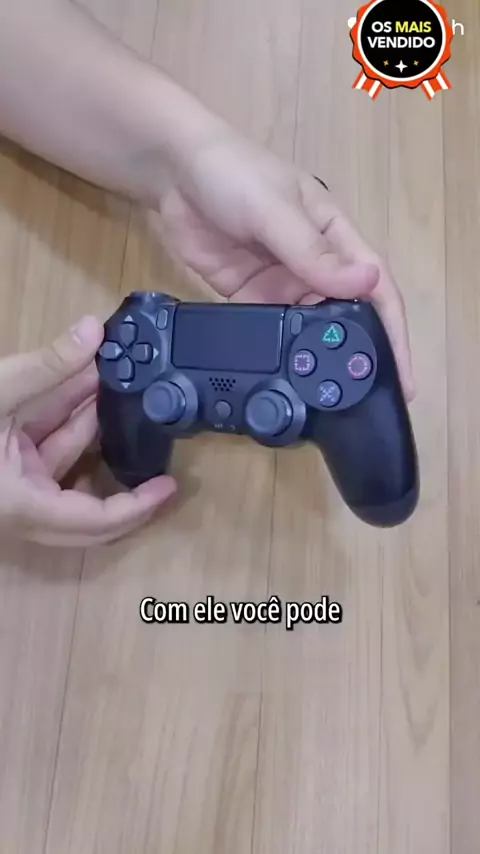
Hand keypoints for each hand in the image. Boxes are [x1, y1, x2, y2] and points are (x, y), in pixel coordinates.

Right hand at [0, 317, 175, 546]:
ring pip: (60, 462)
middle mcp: (16, 506)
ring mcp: (5, 485)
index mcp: (18, 508)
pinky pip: (38, 447)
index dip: (137, 508)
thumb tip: (91, 330)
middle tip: (156, 439)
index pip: (94, 521)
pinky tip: (79, 381)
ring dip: (86, 421)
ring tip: (113, 378)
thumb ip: (42, 367)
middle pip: (84, 500)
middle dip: (116, 460)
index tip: (170, 489)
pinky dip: (58, 417)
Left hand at [155, 131, 414, 399]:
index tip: (404, 377)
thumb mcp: (277, 210)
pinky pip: (269, 330)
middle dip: (357, 355)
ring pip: (308, 329)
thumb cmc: (233, 174)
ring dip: (316, 358)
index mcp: (336, 237)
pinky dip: (277, 352)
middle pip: (346, 317)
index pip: (376, 288)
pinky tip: (283, 377)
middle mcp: (314, 266)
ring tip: (326, 397)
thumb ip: (314, 252)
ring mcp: (280, 284)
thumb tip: (368, 283)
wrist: (171, 171)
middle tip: (365, 401)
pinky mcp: (248, 297)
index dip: (394, 332)